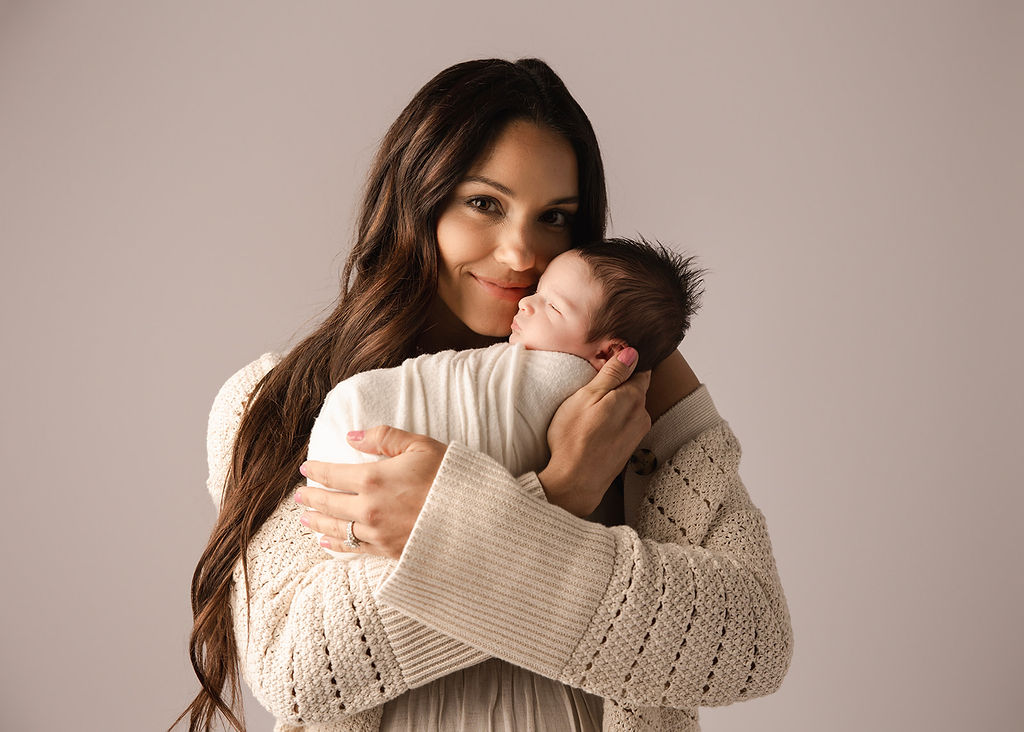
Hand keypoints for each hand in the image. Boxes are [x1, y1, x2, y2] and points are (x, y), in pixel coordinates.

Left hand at [295, 425, 447, 559]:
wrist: (475, 521)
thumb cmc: (450, 478)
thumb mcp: (421, 446)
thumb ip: (384, 437)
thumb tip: (352, 436)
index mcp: (373, 478)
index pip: (333, 473)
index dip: (317, 470)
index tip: (305, 468)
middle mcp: (368, 508)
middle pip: (329, 502)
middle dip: (311, 497)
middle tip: (299, 495)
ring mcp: (377, 533)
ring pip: (337, 527)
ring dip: (318, 521)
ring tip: (306, 518)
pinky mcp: (388, 552)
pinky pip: (354, 548)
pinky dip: (337, 545)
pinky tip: (327, 542)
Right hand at [539, 347, 651, 516]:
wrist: (575, 482)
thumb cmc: (574, 437)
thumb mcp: (588, 396)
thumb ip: (613, 373)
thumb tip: (632, 352)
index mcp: (633, 397)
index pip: (641, 369)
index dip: (627, 361)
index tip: (611, 359)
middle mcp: (641, 414)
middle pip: (636, 388)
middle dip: (621, 383)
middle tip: (596, 382)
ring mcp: (637, 433)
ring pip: (630, 407)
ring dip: (617, 404)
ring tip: (594, 407)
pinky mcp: (629, 448)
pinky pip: (626, 424)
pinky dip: (615, 420)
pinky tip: (597, 426)